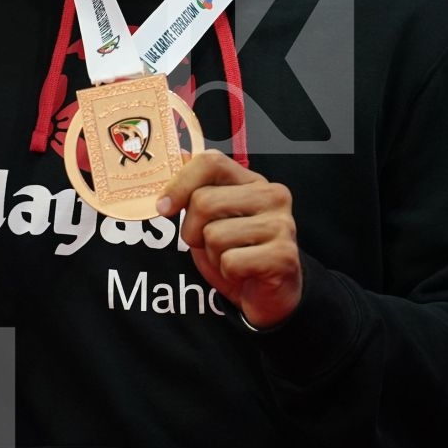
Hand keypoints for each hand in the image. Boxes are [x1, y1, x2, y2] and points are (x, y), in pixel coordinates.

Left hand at [155, 150, 300, 328]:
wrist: (268, 293)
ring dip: (212, 255)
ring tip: (231, 258)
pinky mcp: (283, 255)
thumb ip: (196, 187)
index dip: (180, 184)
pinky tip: (243, 272)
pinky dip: (228, 273)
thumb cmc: (236, 251)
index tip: (164, 207)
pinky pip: (231, 262)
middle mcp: (272, 196)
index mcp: (251, 181)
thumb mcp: (210, 218)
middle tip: (209, 244)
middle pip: (203, 202)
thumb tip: (178, 154)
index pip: (211, 162)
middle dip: (193, 231)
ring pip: (215, 235)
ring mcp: (281, 224)